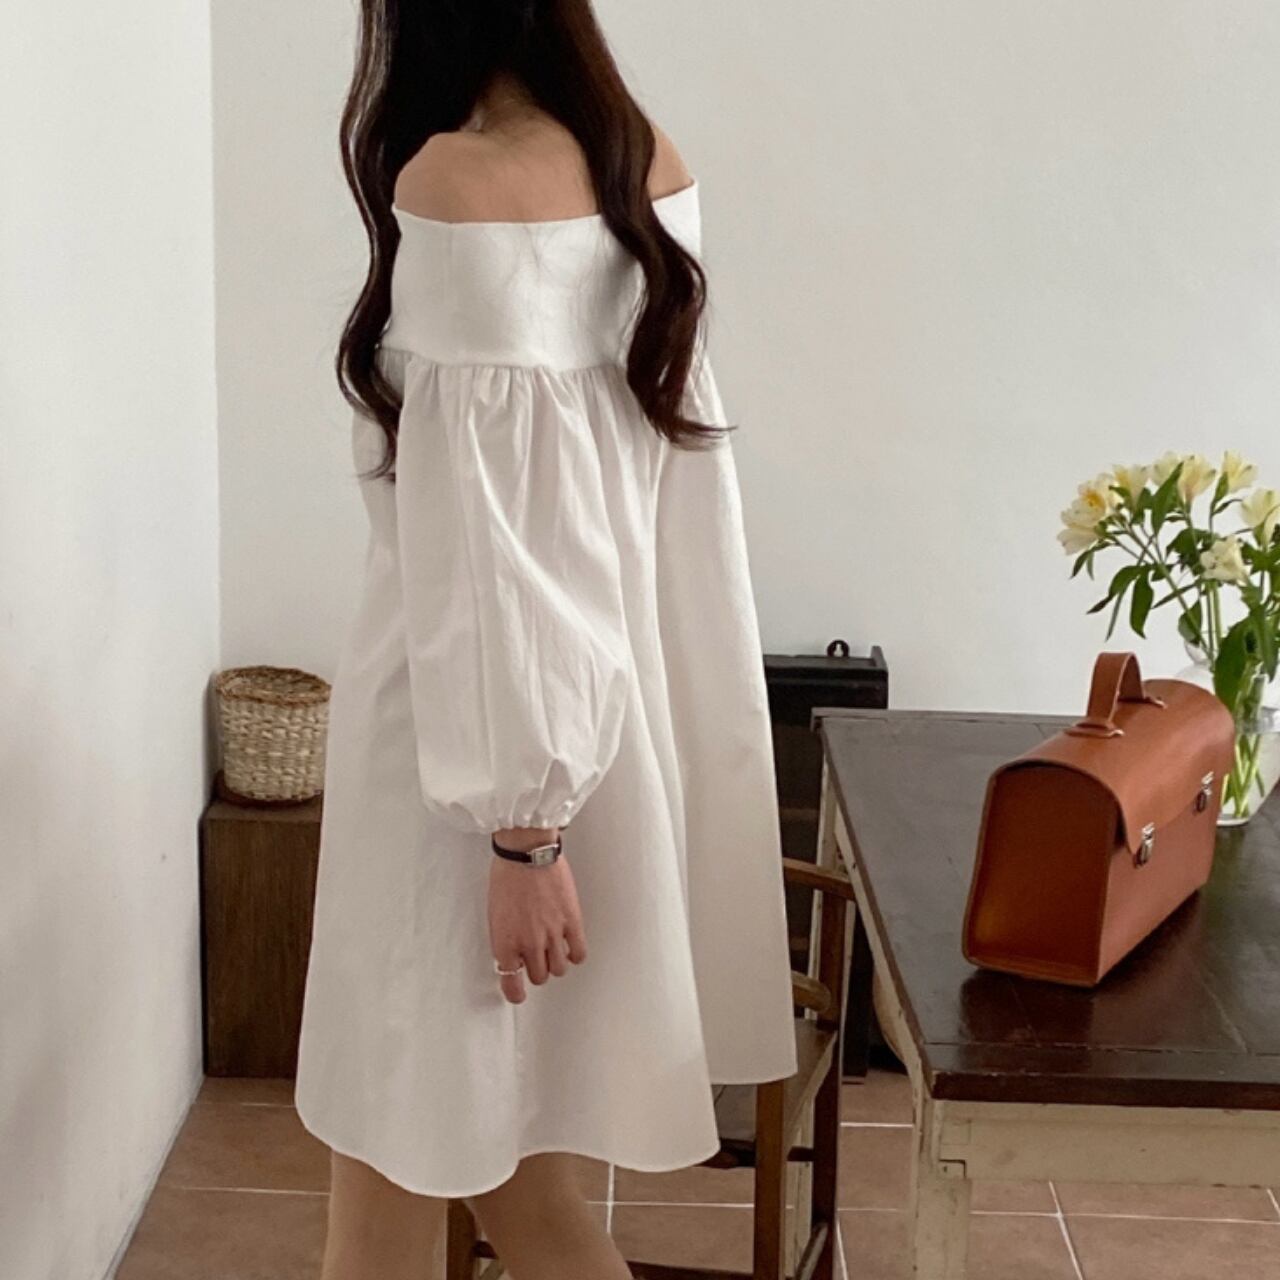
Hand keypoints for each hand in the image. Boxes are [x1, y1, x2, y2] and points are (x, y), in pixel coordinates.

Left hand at [488, 833, 587, 1004]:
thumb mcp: (496, 913)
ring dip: (556, 962)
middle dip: (537, 970)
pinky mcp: (572, 922)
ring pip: (559, 969)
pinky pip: (578, 953)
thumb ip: (505, 938)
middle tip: (537, 959)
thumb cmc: (507, 876)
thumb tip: (513, 953)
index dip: (515, 993)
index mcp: (504, 943)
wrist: (527, 854)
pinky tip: (571, 946)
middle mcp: (528, 944)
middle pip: (539, 977)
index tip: (518, 994)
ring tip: (554, 950)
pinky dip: (575, 954)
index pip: (510, 984)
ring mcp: (552, 935)